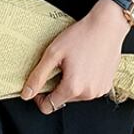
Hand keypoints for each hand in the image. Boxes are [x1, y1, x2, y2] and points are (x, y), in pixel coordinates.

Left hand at [21, 0, 132, 114]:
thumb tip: (26, 94)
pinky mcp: (107, 86)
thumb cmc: (82, 36)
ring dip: (71, 83)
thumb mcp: (53, 53)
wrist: (107, 26)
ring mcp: (99, 91)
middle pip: (63, 99)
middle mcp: (88, 94)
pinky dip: (84, 81)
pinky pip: (89, 90)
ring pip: (76, 95)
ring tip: (74, 62)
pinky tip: (85, 64)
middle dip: (57, 85)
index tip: (41, 81)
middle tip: (60, 64)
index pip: (48, 106)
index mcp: (73, 88)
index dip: (39, 96)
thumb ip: (38, 76)